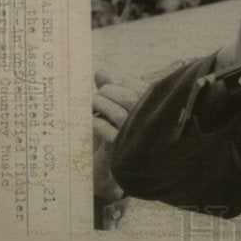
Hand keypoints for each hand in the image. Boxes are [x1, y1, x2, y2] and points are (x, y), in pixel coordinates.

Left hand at [92, 70, 138, 200]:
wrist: (110, 169)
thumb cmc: (112, 131)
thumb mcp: (110, 108)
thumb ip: (108, 88)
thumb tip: (100, 71)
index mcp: (151, 108)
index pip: (137, 87)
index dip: (120, 82)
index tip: (105, 84)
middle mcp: (147, 122)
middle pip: (128, 98)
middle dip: (109, 92)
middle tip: (96, 95)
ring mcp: (136, 137)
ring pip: (119, 114)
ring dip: (100, 105)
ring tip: (91, 105)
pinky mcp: (122, 150)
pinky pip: (107, 132)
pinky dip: (95, 123)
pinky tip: (90, 121)